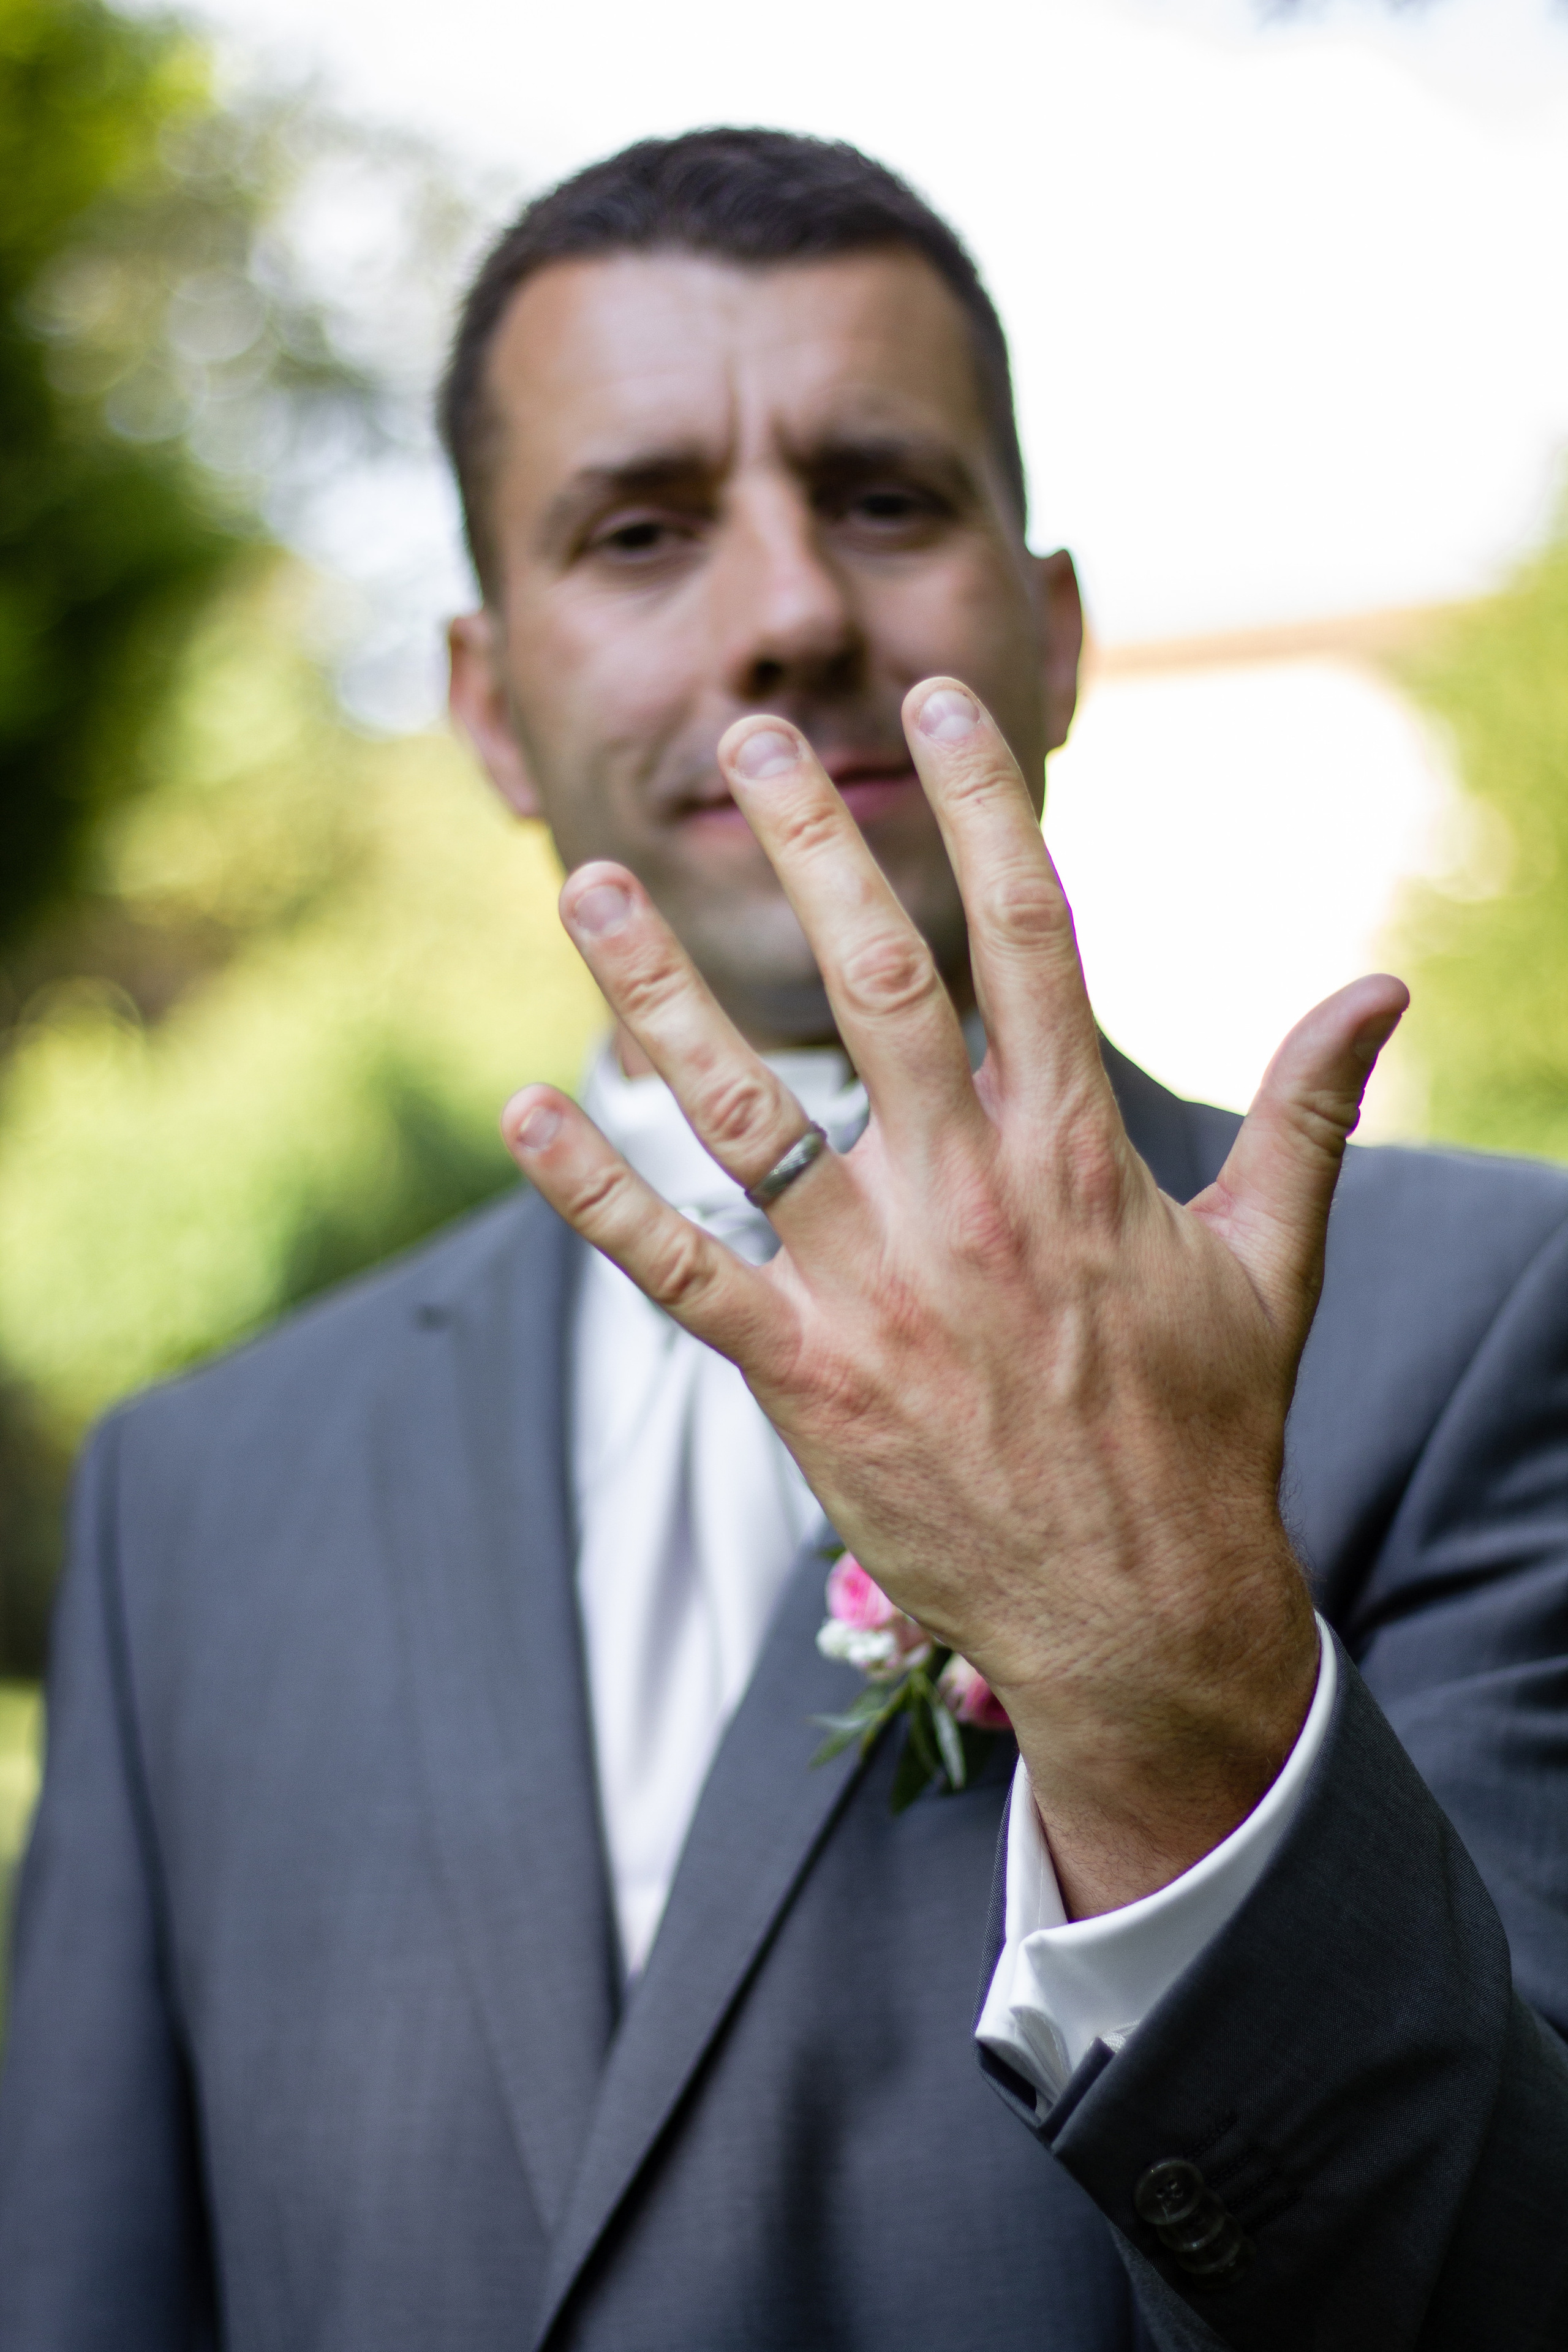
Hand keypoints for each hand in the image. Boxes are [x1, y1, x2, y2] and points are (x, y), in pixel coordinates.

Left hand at [502, 681, 1406, 1915]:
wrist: (1142, 1614)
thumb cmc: (1206, 1427)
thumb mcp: (1275, 1259)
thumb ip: (1308, 1112)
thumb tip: (1382, 990)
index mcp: (1080, 1155)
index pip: (1030, 937)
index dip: (983, 805)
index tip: (939, 703)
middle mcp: (970, 1199)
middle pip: (880, 984)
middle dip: (814, 849)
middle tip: (750, 740)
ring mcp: (879, 1288)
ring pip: (750, 1109)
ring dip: (661, 996)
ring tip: (589, 888)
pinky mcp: (807, 1375)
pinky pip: (681, 1271)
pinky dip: (600, 1195)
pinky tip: (526, 1114)